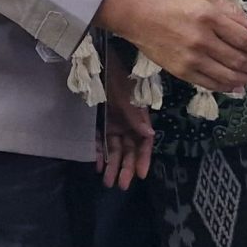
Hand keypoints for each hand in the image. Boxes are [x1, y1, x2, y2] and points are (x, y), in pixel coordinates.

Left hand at [96, 54, 155, 189]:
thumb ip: (135, 115)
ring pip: (115, 148)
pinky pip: (101, 141)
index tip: (141, 175)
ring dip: (113, 165)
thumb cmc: (114, 75)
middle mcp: (127, 122)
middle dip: (126, 167)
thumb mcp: (125, 94)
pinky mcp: (101, 121)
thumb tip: (149, 134)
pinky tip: (97, 165)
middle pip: (129, 149)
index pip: (144, 141)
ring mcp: (114, 122)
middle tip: (122, 185)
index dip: (143, 158)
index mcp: (137, 116)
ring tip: (108, 182)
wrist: (97, 60)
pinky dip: (99, 153)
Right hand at [97, 0, 246, 94]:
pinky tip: (236, 86)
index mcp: (210, 16)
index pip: (244, 39)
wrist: (138, 14)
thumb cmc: (172, 0)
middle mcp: (202, 39)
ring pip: (227, 76)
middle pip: (238, 60)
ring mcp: (191, 58)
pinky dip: (227, 88)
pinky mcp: (181, 71)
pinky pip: (210, 84)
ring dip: (245, 79)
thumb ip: (233, 11)